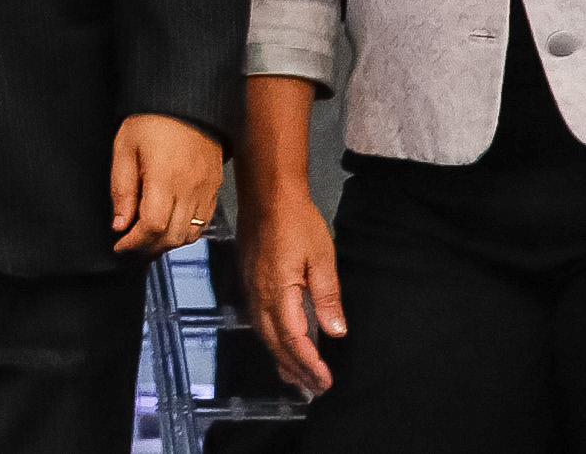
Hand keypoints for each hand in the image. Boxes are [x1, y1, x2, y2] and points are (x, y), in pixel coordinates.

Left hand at [109, 112, 224, 256]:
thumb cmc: (152, 120)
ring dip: (168, 242)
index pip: (152, 226)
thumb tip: (120, 222)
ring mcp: (205, 190)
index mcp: (164, 178)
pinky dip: (186, 231)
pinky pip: (204, 222)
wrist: (186, 102)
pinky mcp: (214, 188)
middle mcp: (189, 188)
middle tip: (131, 245)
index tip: (121, 244)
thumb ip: (122, 188)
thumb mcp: (124, 148)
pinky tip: (171, 225)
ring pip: (190, 234)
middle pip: (172, 236)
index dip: (134, 242)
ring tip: (149, 238)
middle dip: (149, 247)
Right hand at [240, 186, 345, 394]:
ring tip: (298, 381)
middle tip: (315, 391)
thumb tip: (336, 332)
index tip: (325, 381)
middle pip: (275, 343)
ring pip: (263, 335)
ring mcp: (250, 289)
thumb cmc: (298, 222)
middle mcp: (258, 295)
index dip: (308, 363)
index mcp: (277, 289)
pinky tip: (281, 349)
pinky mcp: (249, 283)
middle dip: (295, 370)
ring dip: (281, 361)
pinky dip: (271, 343)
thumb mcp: (322, 257)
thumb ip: (328, 297)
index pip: (293, 337)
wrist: (266, 194)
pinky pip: (258, 322)